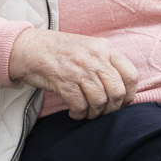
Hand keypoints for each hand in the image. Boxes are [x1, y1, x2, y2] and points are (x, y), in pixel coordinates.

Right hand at [7, 28, 140, 119]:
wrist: (29, 47)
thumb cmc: (60, 50)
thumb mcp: (88, 48)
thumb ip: (106, 63)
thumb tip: (122, 89)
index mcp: (105, 48)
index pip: (131, 75)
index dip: (130, 94)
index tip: (123, 102)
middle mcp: (96, 58)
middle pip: (117, 92)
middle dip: (113, 108)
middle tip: (103, 111)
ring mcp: (80, 70)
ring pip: (100, 101)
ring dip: (95, 113)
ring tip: (88, 113)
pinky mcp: (64, 82)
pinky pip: (80, 105)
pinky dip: (79, 113)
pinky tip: (75, 112)